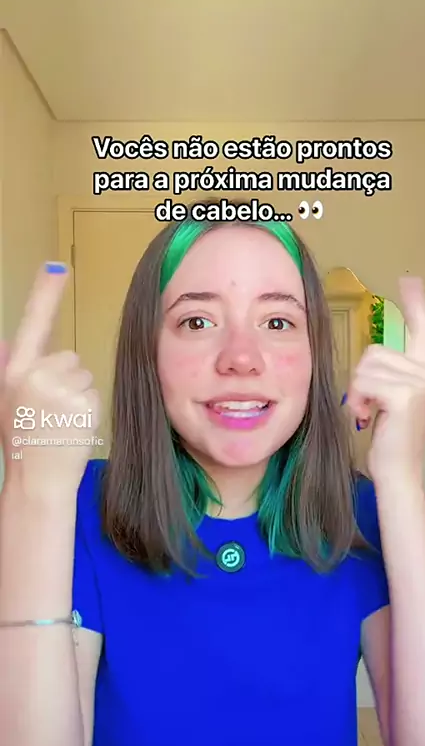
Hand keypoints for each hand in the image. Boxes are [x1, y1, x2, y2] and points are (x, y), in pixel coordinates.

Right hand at [0, 263, 100, 496]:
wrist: (37, 480)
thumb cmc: (22, 441)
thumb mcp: (6, 400)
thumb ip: (8, 366)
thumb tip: (3, 338)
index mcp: (15, 370)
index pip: (32, 323)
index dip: (45, 293)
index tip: (57, 266)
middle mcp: (34, 374)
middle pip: (70, 356)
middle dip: (67, 379)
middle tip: (51, 411)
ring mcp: (59, 388)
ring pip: (85, 375)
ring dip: (79, 395)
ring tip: (61, 421)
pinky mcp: (83, 403)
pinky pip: (95, 393)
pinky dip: (90, 409)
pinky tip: (73, 427)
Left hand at [346, 277, 424, 483]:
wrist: (398, 473)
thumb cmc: (389, 441)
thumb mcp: (388, 401)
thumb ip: (386, 376)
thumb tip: (369, 361)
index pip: (424, 328)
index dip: (416, 302)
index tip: (410, 280)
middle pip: (374, 351)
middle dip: (361, 379)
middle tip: (370, 406)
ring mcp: (420, 383)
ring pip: (366, 367)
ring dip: (359, 392)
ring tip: (371, 414)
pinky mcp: (406, 395)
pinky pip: (365, 382)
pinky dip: (359, 401)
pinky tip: (369, 418)